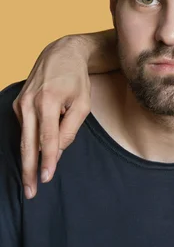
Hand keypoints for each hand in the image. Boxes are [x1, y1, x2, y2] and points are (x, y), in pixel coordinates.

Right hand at [13, 36, 91, 198]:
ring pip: (24, 139)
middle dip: (29, 170)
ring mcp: (21, 104)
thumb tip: (57, 150)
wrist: (60, 55)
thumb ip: (71, 128)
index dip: (47, 160)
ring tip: (29, 184)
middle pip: (28, 144)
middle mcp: (29, 104)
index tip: (46, 178)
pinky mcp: (17, 105)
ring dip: (26, 162)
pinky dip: (32, 143)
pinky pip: (26, 129)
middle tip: (30, 192)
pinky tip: (37, 154)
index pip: (48, 138)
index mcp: (48, 102)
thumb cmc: (76, 80)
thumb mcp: (83, 103)